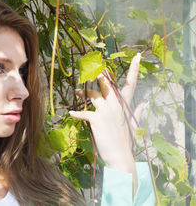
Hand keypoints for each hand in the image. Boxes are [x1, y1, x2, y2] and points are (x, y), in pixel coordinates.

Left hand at [69, 53, 145, 172]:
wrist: (121, 157)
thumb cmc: (126, 142)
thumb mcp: (134, 125)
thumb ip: (137, 112)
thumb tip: (143, 103)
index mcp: (125, 105)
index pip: (131, 84)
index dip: (134, 70)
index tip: (137, 57)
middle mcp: (116, 105)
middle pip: (107, 84)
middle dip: (99, 73)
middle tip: (91, 66)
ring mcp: (106, 111)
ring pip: (93, 95)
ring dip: (83, 92)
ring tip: (76, 91)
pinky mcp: (96, 120)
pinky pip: (83, 113)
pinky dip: (77, 113)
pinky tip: (71, 113)